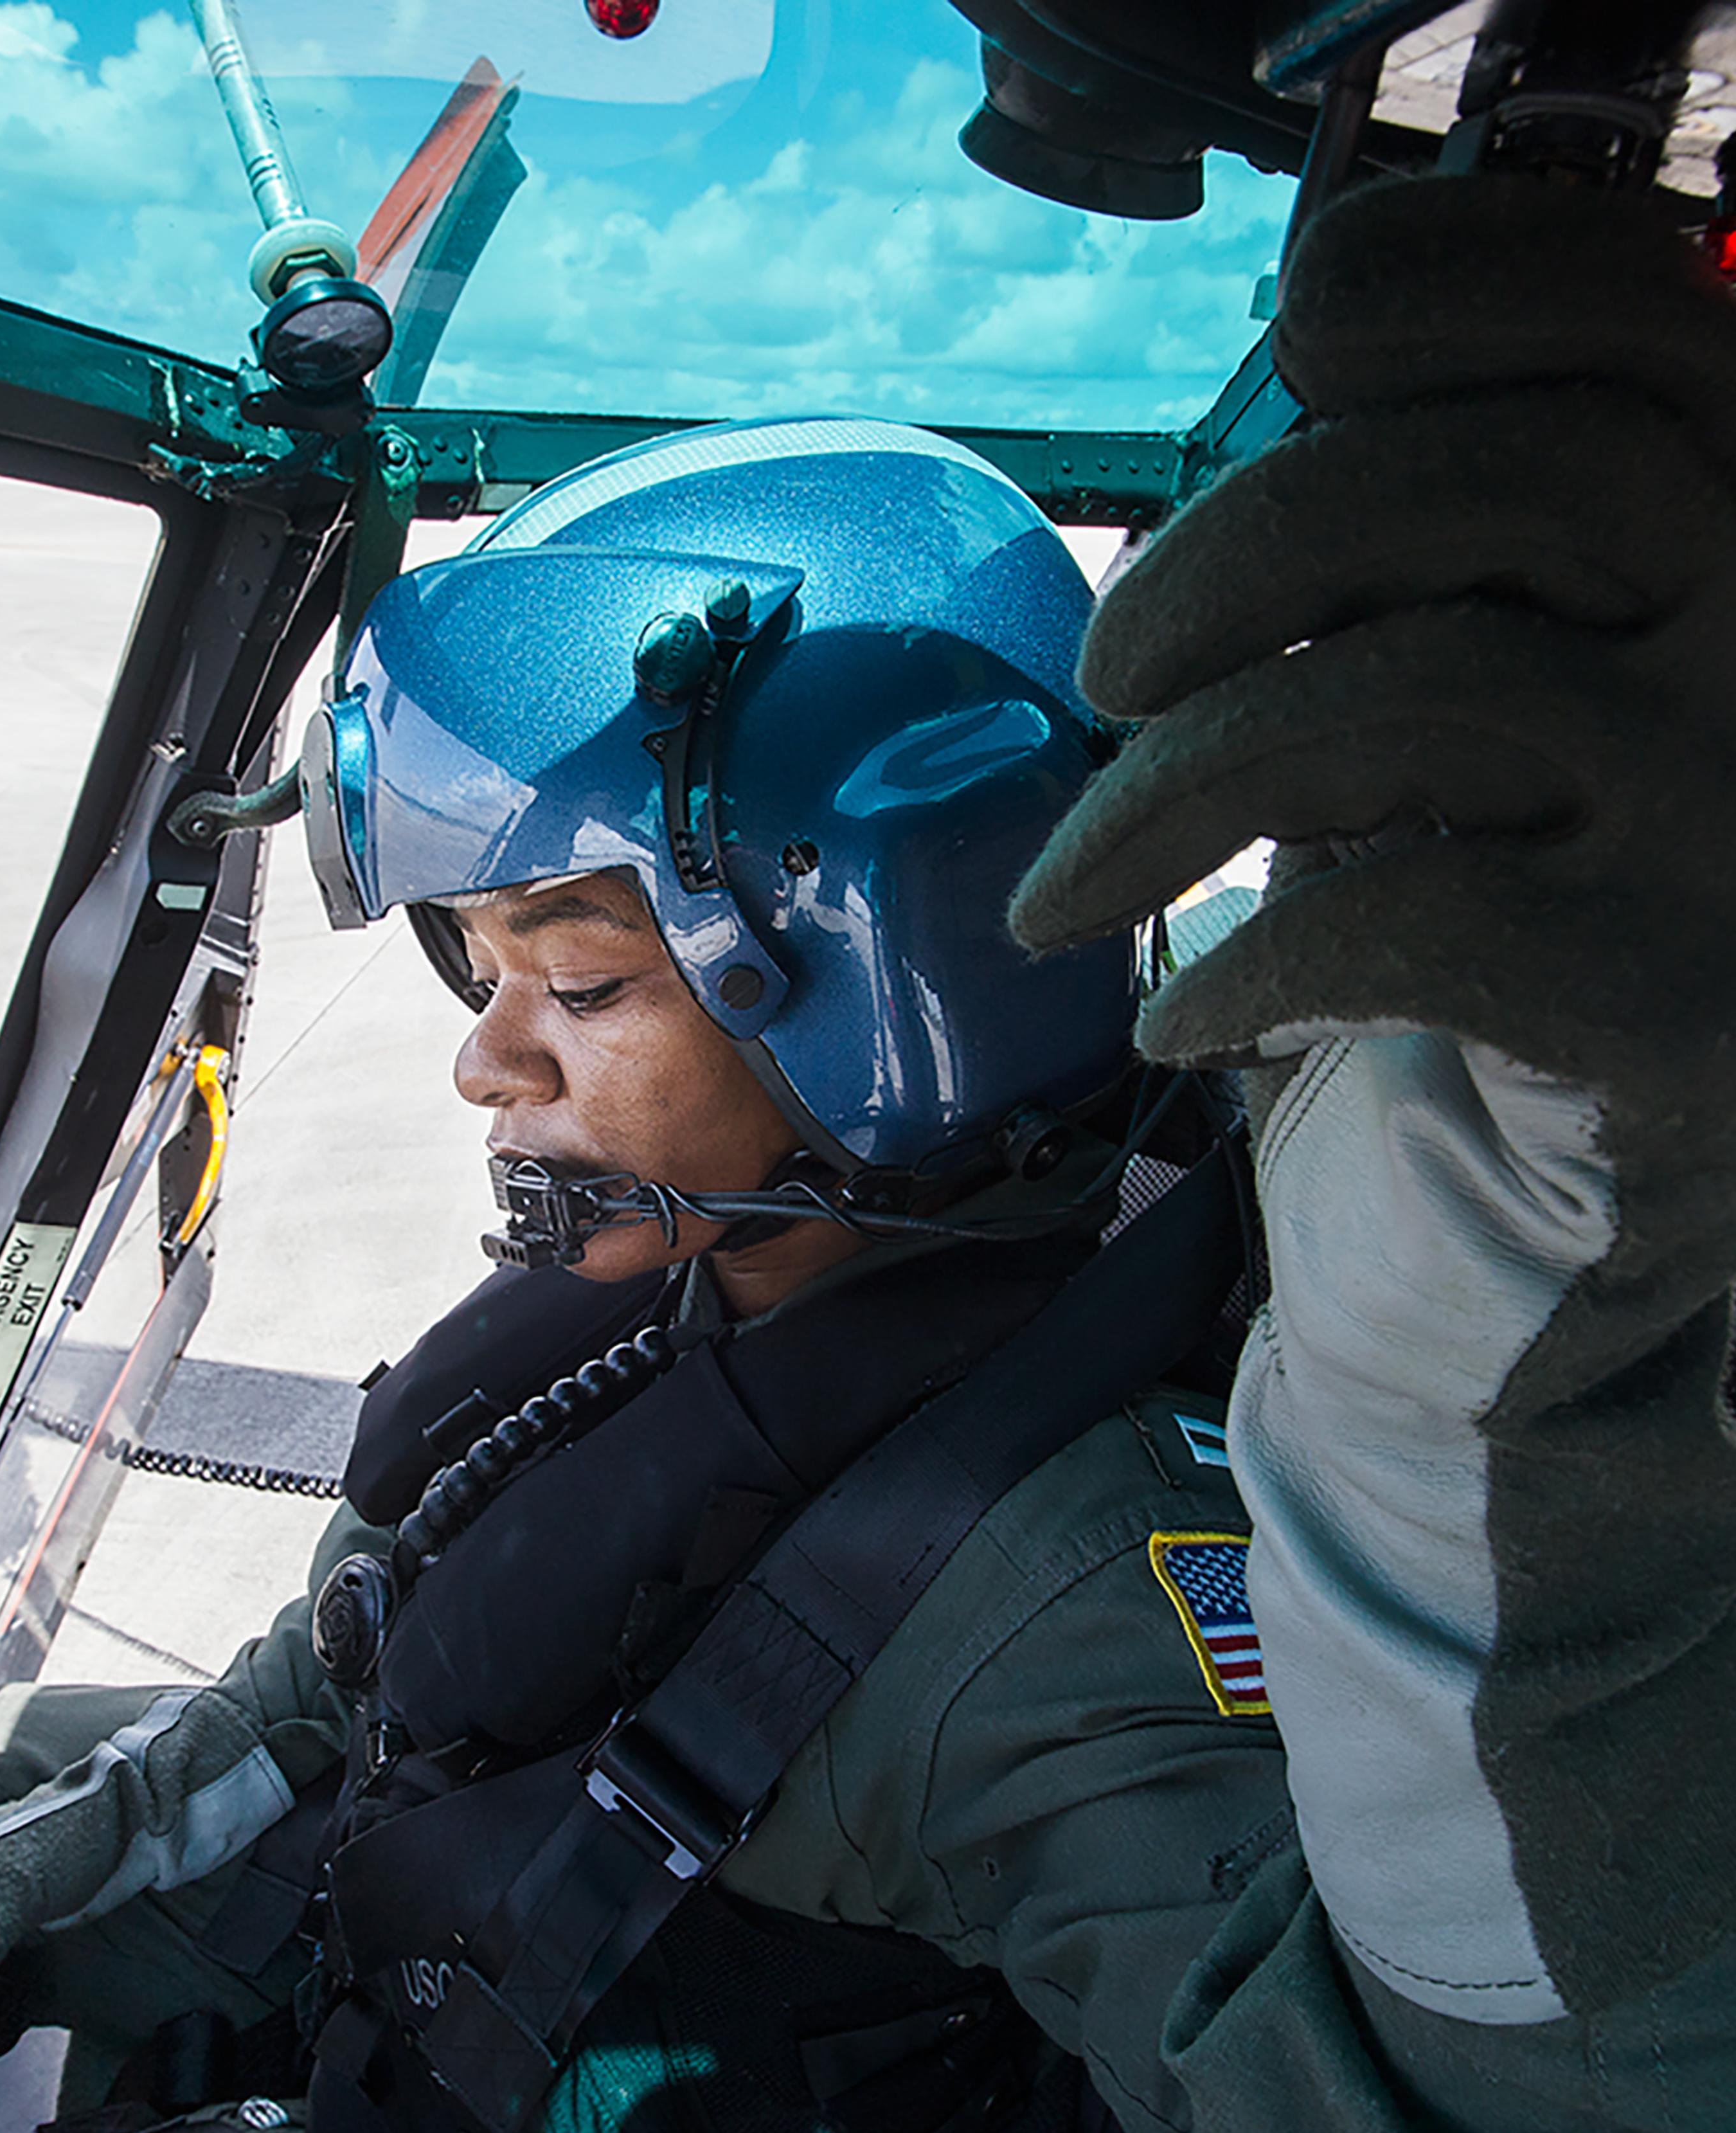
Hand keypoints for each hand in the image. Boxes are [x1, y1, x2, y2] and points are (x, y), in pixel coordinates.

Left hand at [1012, 175, 1735, 2019]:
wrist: (1622, 1255)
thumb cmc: (1519, 953)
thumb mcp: (1498, 712)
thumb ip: (1443, 559)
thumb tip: (1299, 375)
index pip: (1629, 303)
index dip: (1451, 273)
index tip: (1295, 331)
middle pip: (1495, 477)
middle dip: (1242, 546)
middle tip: (1099, 675)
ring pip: (1420, 693)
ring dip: (1180, 783)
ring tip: (1062, 896)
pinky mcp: (1686, 1009)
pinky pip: (1421, 917)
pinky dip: (1254, 961)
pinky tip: (1178, 1032)